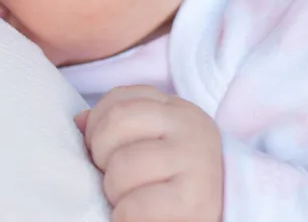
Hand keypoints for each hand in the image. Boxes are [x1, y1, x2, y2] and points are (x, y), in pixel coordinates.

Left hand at [77, 85, 222, 221]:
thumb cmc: (177, 178)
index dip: (96, 124)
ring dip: (112, 189)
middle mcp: (189, 125)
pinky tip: (130, 216)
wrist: (229, 212)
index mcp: (175, 108)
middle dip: (100, 154)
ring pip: (122, 164)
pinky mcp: (196, 200)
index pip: (118, 98)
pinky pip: (136, 205)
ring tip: (123, 199)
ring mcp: (195, 159)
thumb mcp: (154, 141)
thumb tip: (78, 122)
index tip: (99, 149)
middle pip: (115, 122)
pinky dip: (123, 215)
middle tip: (110, 176)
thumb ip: (118, 126)